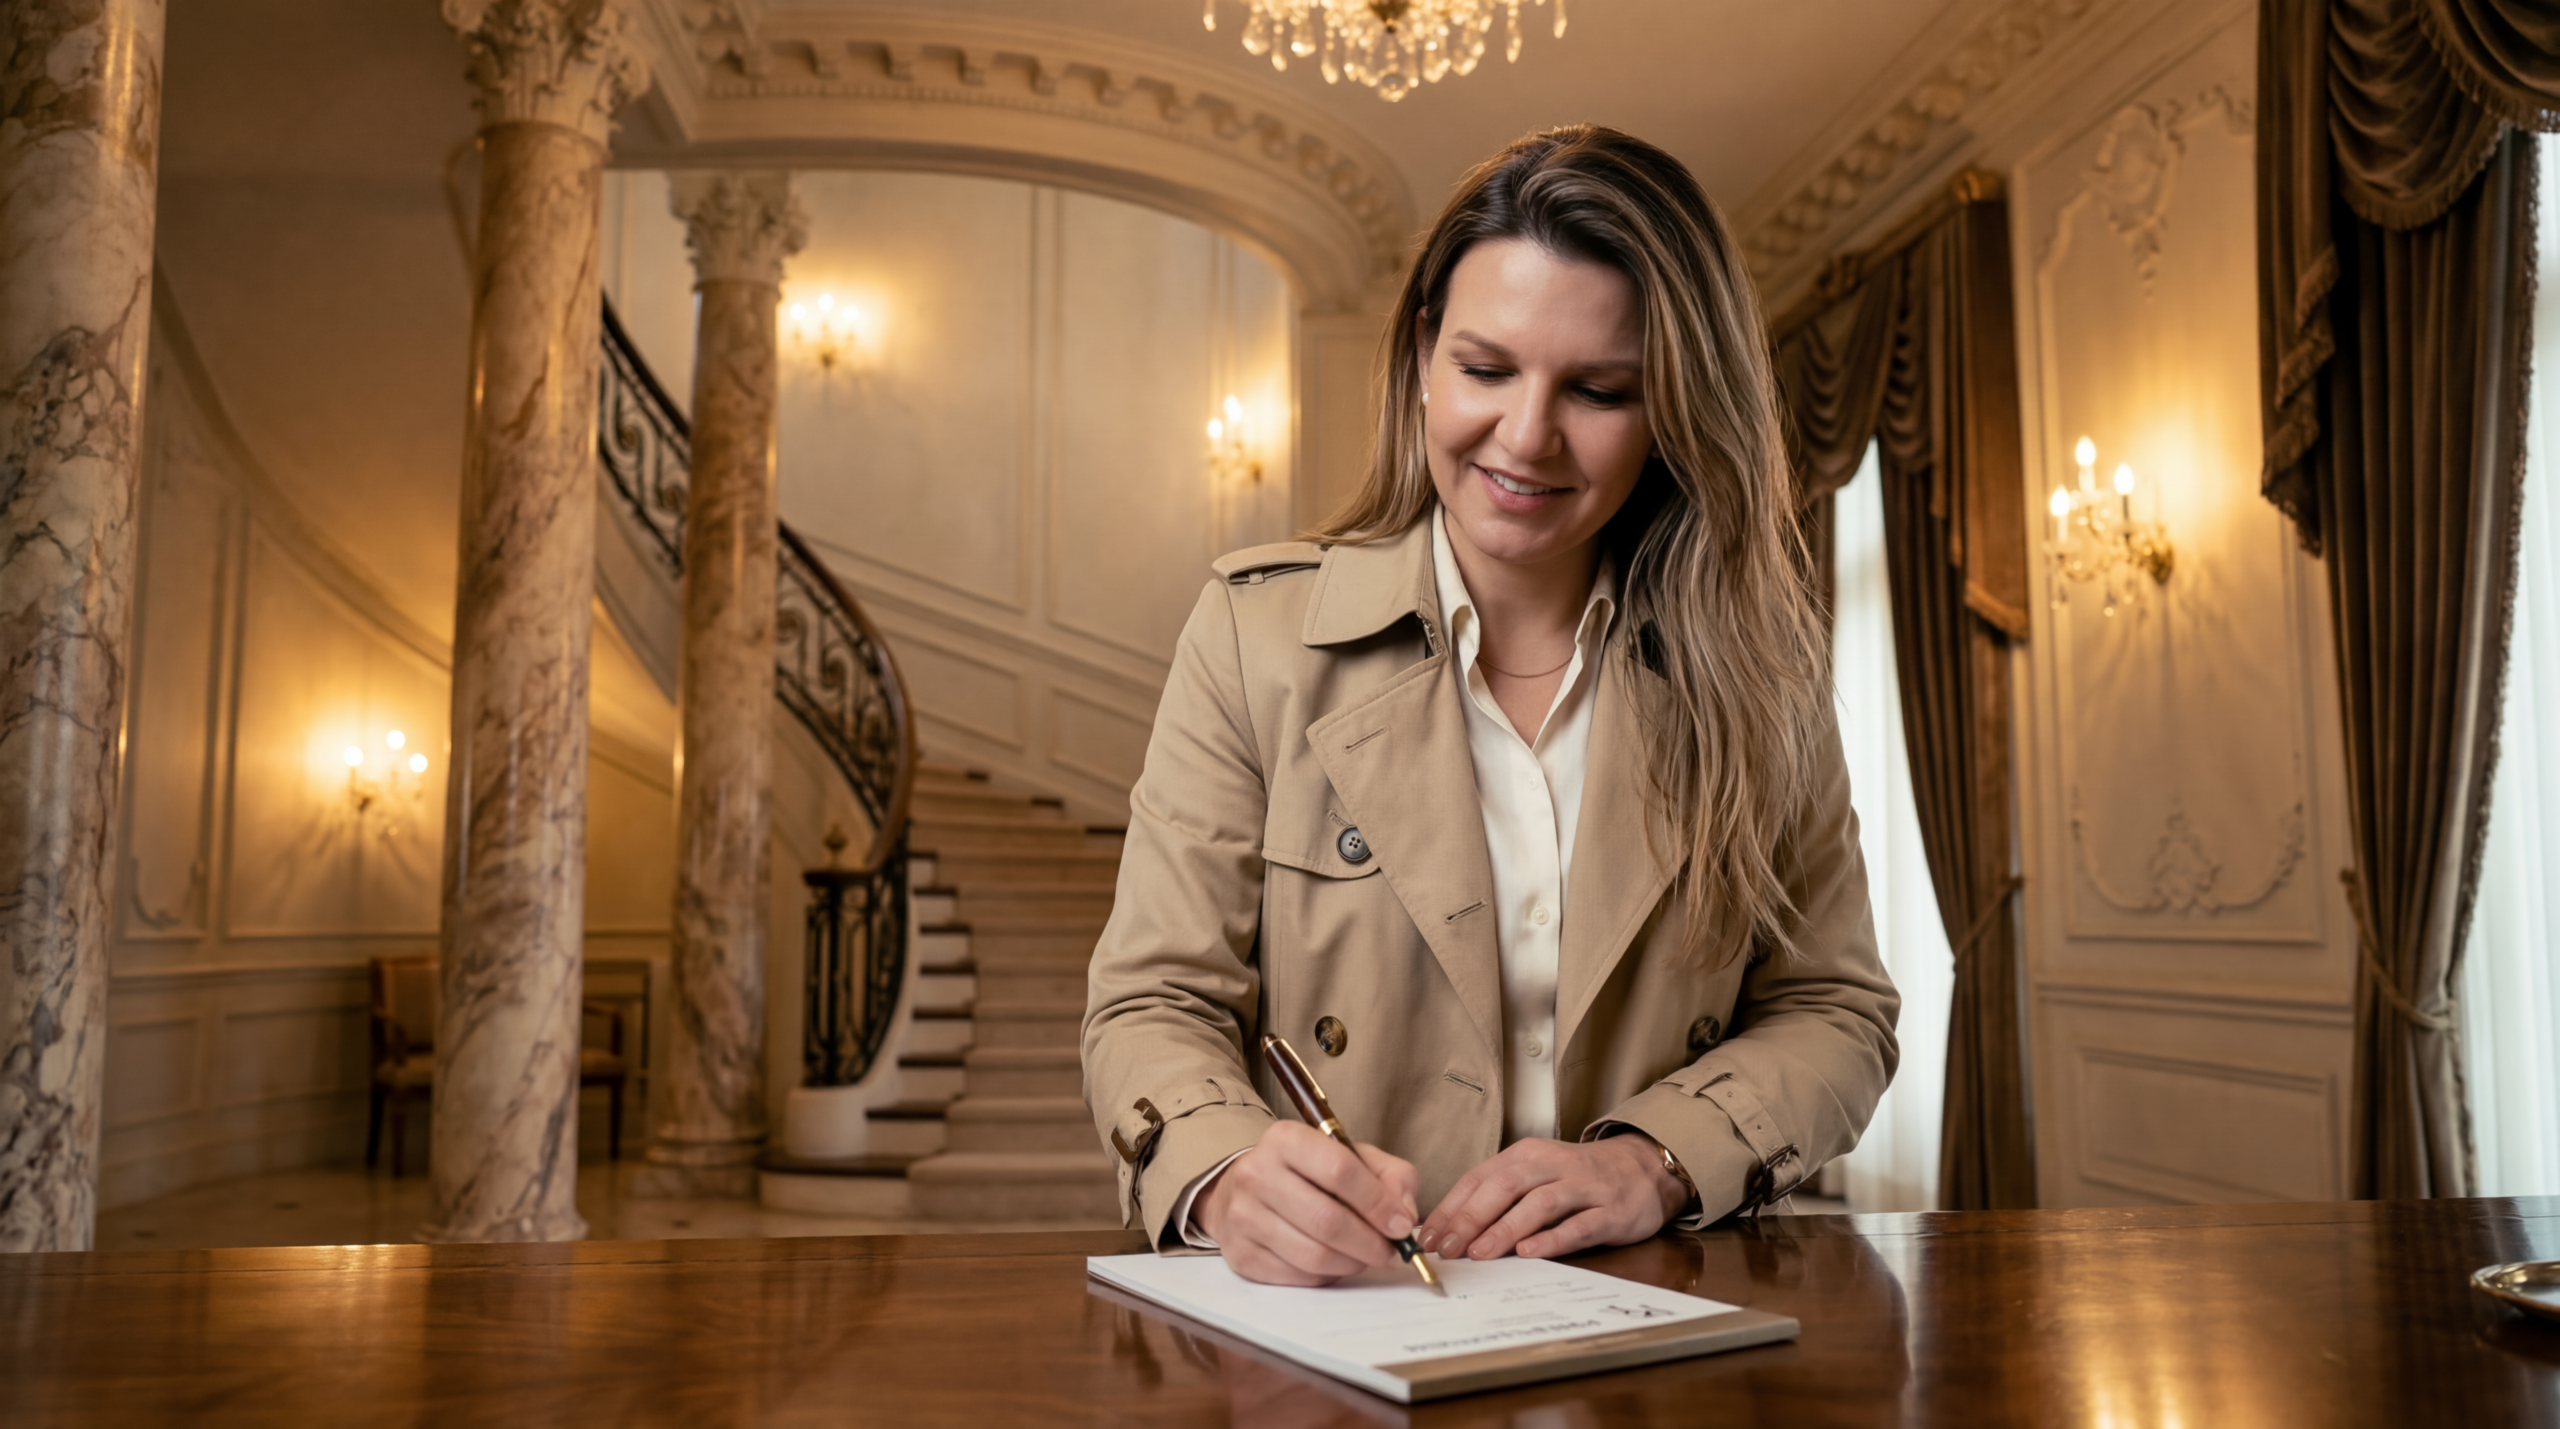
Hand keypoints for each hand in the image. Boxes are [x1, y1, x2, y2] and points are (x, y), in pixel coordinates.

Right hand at [1195, 1121, 1421, 1286]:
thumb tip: (1404, 1214)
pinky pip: (1297, 1276)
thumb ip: (1390, 1175)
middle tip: (1391, 1253)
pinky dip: (1326, 1275)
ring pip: (1313, 1255)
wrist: (1246, 1190)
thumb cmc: (1308, 1173)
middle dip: (1370, 1243)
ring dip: (1352, 1263)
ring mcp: (1243, 1216)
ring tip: (1366, 1257)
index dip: (1378, 1202)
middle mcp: (1257, 1174)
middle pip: (1327, 1220)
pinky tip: (1335, 1262)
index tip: (1401, 1225)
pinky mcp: (1240, 1254)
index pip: (1340, 1170)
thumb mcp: (1351, 1156)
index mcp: (1286, 1139)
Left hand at [1418, 1134, 1687, 1261]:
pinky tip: (1530, 1253)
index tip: (1428, 1236)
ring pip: (1539, 1204)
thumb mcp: (1536, 1175)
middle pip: (1504, 1187)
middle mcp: (1551, 1165)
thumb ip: (1500, 1196)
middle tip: (1447, 1248)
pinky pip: (1579, 1225)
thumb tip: (1452, 1229)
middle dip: (1470, 1218)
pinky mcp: (1610, 1210)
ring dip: (1505, 1229)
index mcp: (1526, 1155)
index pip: (1480, 1178)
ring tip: (1479, 1253)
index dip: (1451, 1207)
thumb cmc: (1578, 1177)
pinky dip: (1552, 1238)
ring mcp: (1583, 1187)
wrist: (1643, 1168)